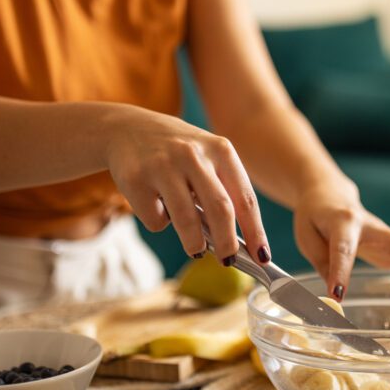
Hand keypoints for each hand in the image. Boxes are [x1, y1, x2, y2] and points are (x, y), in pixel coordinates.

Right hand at [103, 106, 268, 265]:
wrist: (127, 128)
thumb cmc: (178, 153)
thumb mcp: (207, 158)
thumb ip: (222, 190)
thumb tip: (238, 243)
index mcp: (220, 149)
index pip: (245, 198)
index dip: (256, 231)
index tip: (262, 257)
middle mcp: (193, 153)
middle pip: (220, 209)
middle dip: (227, 243)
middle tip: (228, 261)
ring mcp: (162, 165)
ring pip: (186, 220)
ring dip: (194, 243)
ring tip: (196, 249)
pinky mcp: (135, 179)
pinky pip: (156, 219)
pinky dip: (159, 223)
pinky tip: (155, 205)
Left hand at [293, 179, 389, 304]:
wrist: (331, 196)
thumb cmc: (316, 218)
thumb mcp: (307, 237)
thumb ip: (322, 264)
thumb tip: (335, 296)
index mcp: (343, 222)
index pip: (344, 247)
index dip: (341, 271)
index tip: (338, 296)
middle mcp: (371, 226)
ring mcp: (386, 233)